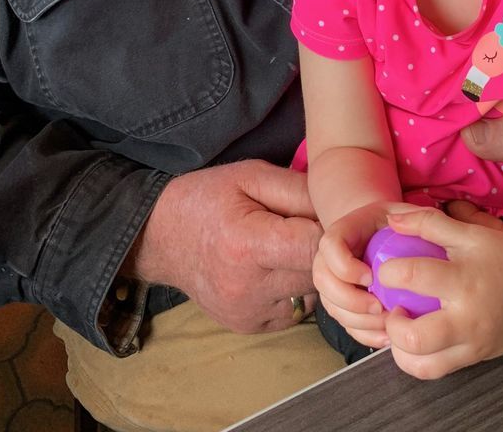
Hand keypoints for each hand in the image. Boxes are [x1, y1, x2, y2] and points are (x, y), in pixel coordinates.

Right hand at [123, 160, 321, 332]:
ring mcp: (248, 313)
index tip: (333, 218)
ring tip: (292, 246)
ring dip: (311, 271)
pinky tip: (278, 268)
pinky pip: (295, 309)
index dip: (332, 231)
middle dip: (325, 251)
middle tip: (312, 227)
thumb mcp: (251, 176)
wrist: (162, 238)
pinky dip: (295, 289)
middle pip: (317, 274)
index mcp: (248, 245)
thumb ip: (299, 190)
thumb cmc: (208, 199)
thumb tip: (340, 207)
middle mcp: (248, 288)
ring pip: (311, 294)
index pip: (316, 248)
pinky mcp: (249, 326)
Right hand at [313, 201, 394, 349]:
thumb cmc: (394, 225)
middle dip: (350, 300)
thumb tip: (398, 224)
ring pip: (333, 308)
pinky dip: (366, 336)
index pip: (330, 246)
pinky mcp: (344, 307)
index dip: (345, 266)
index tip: (372, 276)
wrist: (382, 237)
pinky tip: (388, 336)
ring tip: (389, 323)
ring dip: (360, 322)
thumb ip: (408, 216)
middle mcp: (329, 259)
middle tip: (379, 306)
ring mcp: (334, 285)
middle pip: (323, 282)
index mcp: (341, 232)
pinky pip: (347, 326)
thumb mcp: (402, 212)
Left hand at [375, 206, 502, 379]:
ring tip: (400, 326)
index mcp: (464, 280)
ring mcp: (473, 344)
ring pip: (423, 365)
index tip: (386, 270)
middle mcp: (468, 319)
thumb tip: (391, 220)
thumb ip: (429, 224)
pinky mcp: (476, 359)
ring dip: (400, 350)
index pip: (413, 277)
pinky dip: (418, 359)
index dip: (388, 273)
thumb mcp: (470, 232)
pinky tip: (414, 339)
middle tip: (390, 306)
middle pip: (414, 337)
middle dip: (390, 324)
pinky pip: (438, 370)